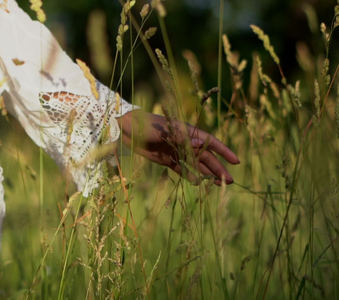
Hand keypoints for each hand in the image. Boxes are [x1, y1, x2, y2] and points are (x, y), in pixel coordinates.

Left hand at [116, 110, 239, 184]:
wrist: (127, 129)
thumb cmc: (146, 125)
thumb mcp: (163, 131)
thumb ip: (181, 138)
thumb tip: (202, 144)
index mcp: (188, 132)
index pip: (210, 142)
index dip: (224, 151)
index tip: (236, 161)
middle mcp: (185, 142)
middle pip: (206, 157)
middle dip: (218, 168)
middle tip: (230, 181)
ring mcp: (177, 151)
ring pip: (196, 164)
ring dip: (207, 173)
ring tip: (219, 184)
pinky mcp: (167, 159)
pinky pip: (182, 169)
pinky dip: (190, 175)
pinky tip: (198, 183)